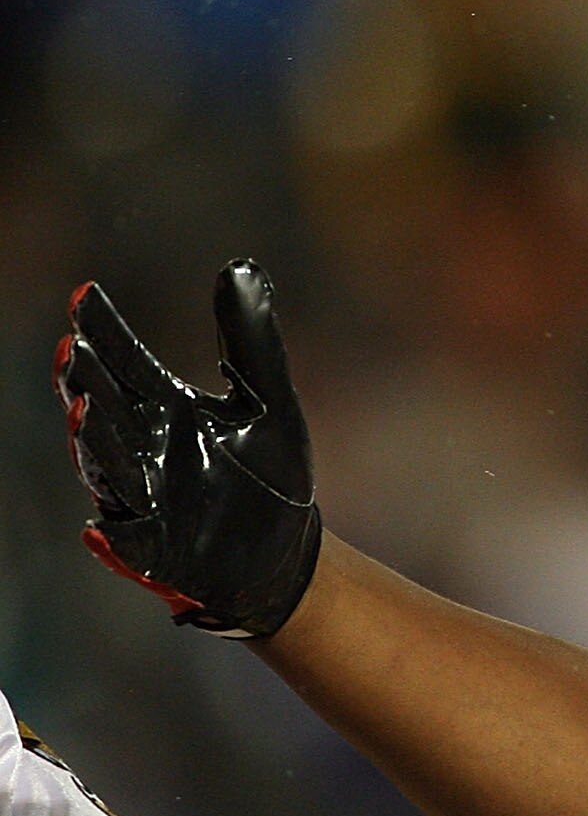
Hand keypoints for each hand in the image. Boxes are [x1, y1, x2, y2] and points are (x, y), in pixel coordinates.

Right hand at [53, 260, 321, 637]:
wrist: (288, 548)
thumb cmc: (270, 474)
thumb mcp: (269, 401)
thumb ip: (251, 340)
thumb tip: (242, 266)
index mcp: (164, 409)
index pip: (123, 361)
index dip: (102, 329)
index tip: (83, 292)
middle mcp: (142, 448)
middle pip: (105, 407)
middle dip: (86, 380)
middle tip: (71, 347)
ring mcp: (145, 498)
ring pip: (107, 468)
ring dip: (91, 441)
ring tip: (81, 408)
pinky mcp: (156, 548)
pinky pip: (127, 544)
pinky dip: (114, 536)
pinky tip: (99, 527)